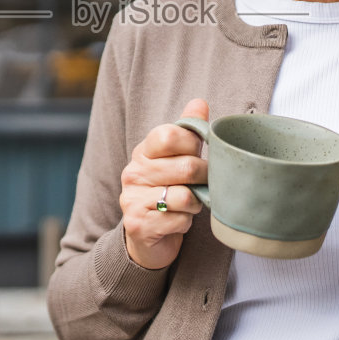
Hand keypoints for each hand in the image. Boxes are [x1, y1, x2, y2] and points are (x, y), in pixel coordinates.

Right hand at [119, 98, 208, 269]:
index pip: (169, 134)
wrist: (146, 237)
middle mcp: (133, 172)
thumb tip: (200, 102)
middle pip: (186, 167)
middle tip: (205, 183)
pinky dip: (186, 222)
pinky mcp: (139, 224)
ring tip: (190, 204)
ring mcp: (133, 199)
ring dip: (196, 203)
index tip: (197, 154)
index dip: (193, 144)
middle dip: (205, 177)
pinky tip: (178, 221)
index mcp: (143, 152)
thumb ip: (187, 132)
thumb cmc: (166, 192)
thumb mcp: (176, 159)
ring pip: (185, 196)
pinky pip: (179, 220)